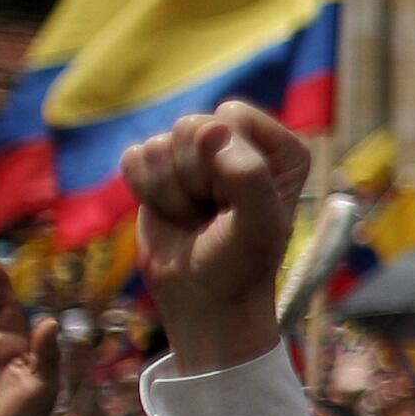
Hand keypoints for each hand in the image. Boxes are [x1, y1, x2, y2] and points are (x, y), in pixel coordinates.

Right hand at [118, 101, 313, 373]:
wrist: (203, 297)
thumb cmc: (240, 263)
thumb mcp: (258, 224)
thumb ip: (247, 174)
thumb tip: (210, 128)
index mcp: (279, 149)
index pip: (231, 118)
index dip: (222, 164)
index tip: (233, 204)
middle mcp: (241, 142)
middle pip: (191, 126)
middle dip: (193, 178)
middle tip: (212, 213)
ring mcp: (199, 152)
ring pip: (158, 145)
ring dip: (170, 192)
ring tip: (195, 216)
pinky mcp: (162, 166)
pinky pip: (134, 157)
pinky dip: (147, 191)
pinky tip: (172, 211)